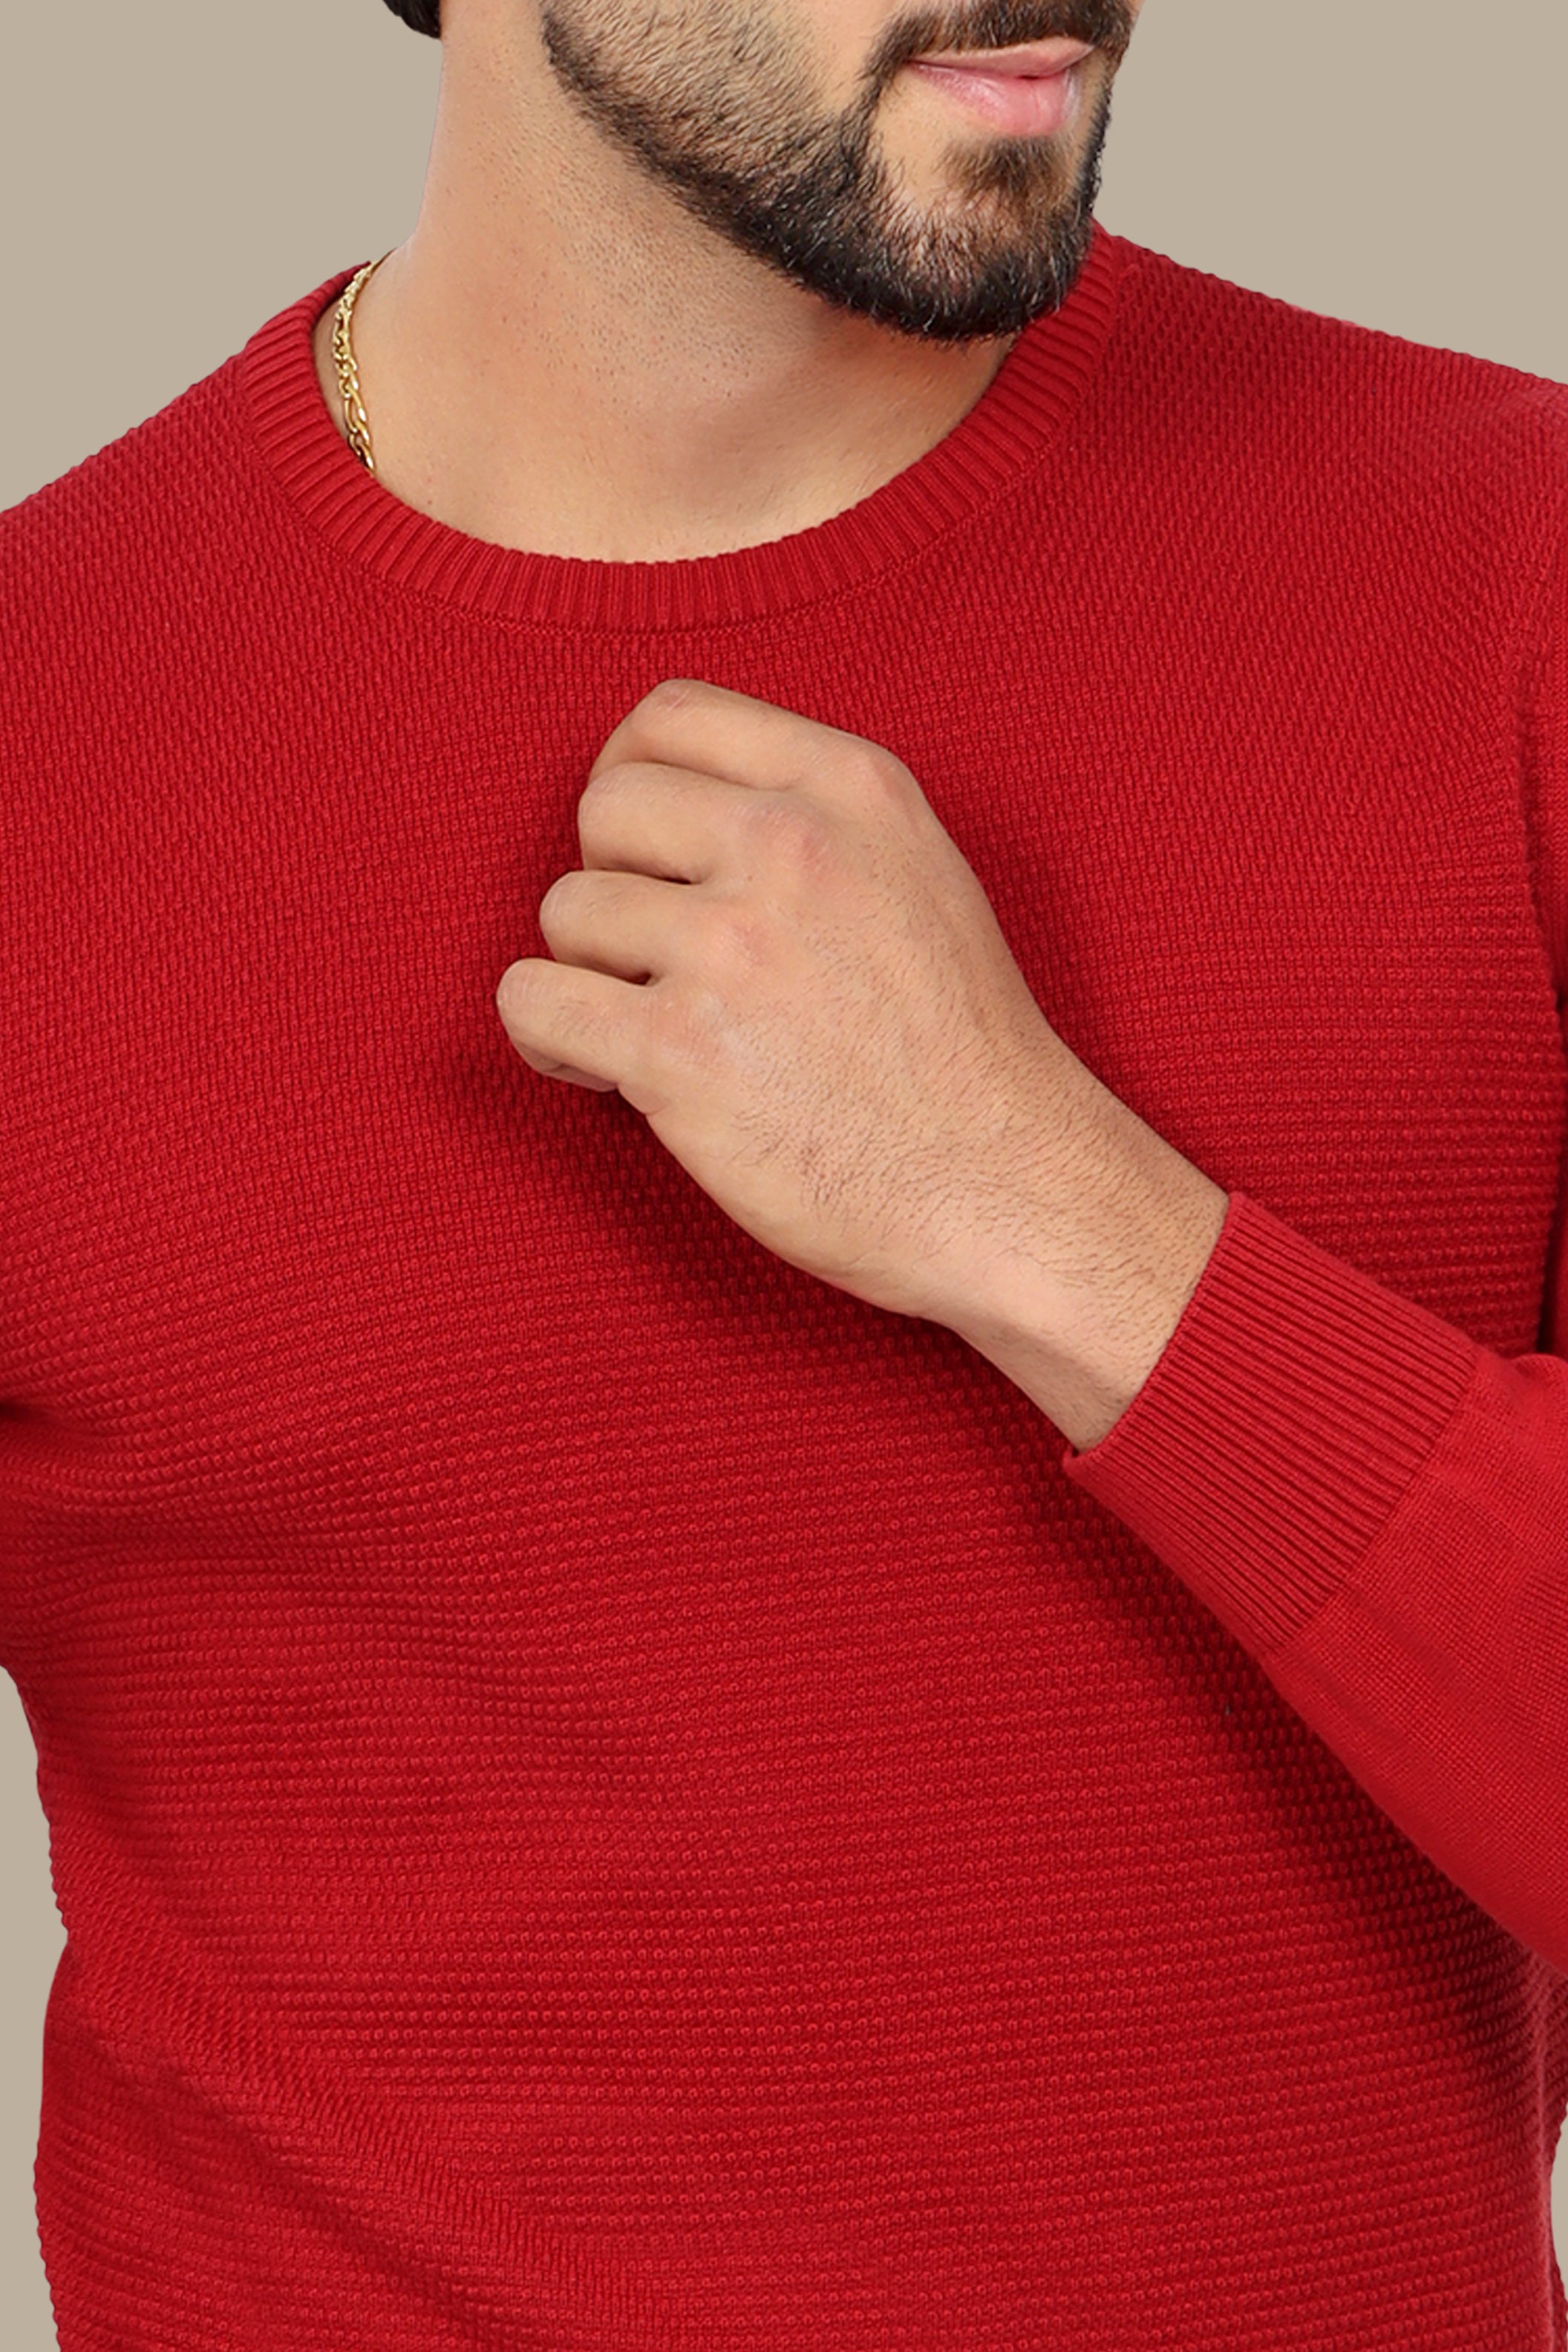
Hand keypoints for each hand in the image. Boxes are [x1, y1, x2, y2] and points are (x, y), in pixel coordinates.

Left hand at [495, 677, 1218, 1376]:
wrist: (1006, 1185)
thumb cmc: (965, 1052)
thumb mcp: (921, 873)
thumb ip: (816, 819)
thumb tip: (688, 812)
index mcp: (850, 788)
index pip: (672, 715)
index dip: (632, 779)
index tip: (646, 850)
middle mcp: (787, 847)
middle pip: (605, 808)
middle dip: (612, 882)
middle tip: (657, 958)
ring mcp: (729, 948)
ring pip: (564, 912)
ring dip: (588, 974)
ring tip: (650, 1028)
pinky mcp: (679, 1052)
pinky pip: (533, 1002)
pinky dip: (548, 1039)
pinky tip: (601, 1070)